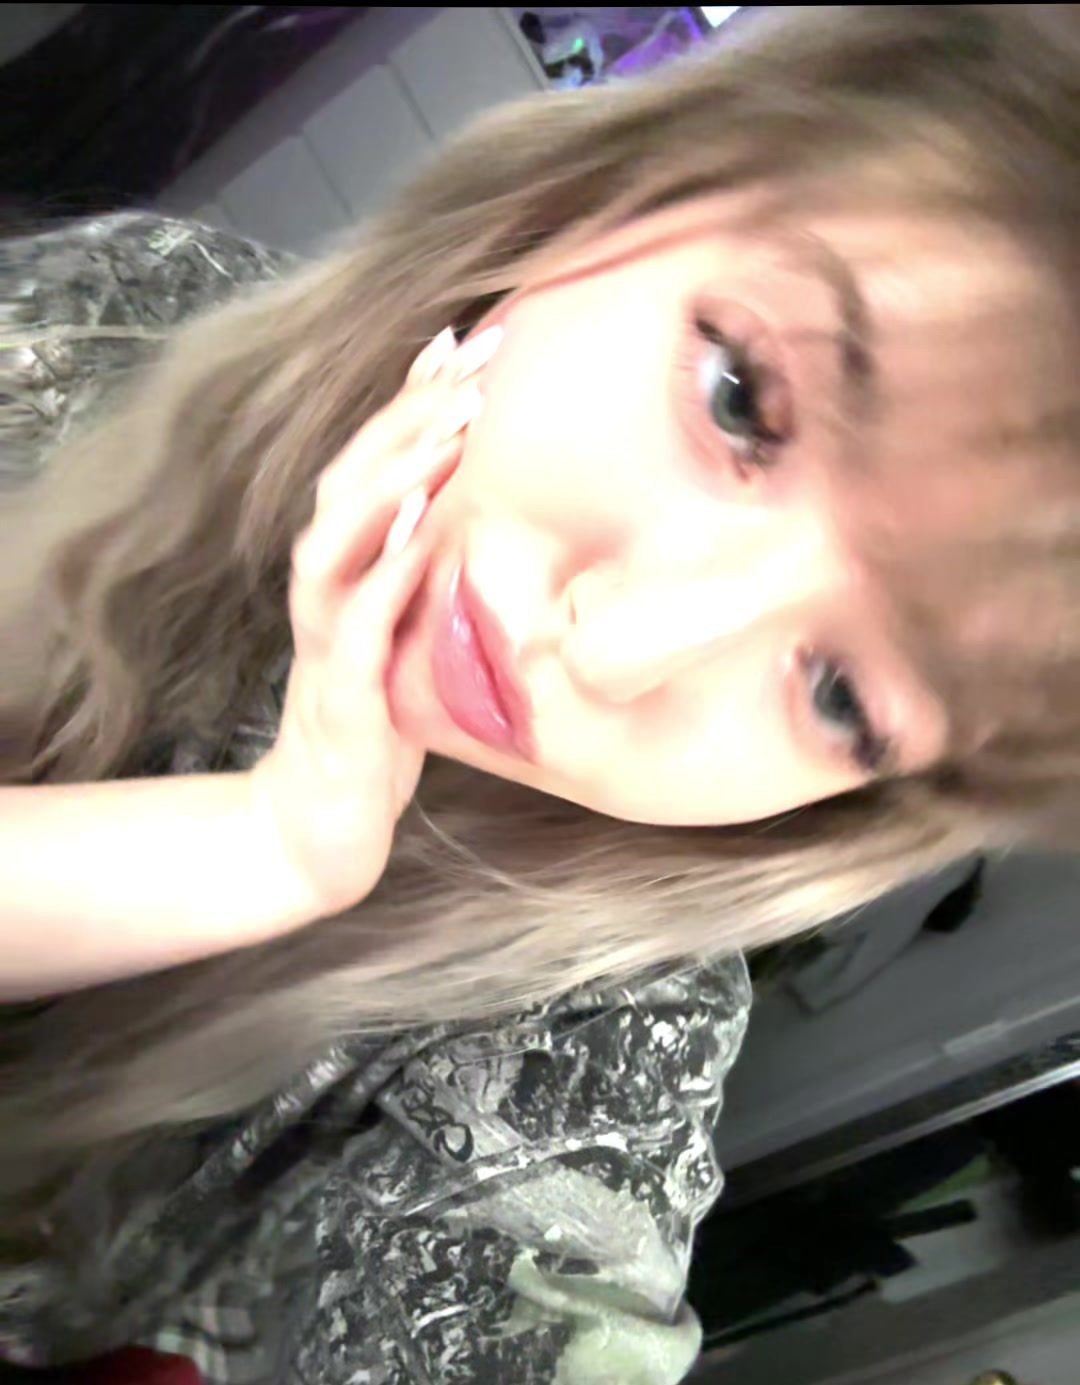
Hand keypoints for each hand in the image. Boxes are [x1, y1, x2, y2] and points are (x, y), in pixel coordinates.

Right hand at [251, 325, 499, 915]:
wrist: (320, 824)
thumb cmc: (372, 726)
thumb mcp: (408, 638)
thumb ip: (427, 579)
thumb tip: (483, 518)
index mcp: (346, 574)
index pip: (372, 470)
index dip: (409, 407)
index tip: (463, 348)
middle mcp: (325, 593)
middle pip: (350, 484)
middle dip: (406, 420)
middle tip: (469, 366)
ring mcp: (324, 642)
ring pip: (339, 542)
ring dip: (389, 483)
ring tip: (446, 433)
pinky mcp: (339, 698)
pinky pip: (356, 628)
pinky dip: (386, 578)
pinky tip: (424, 537)